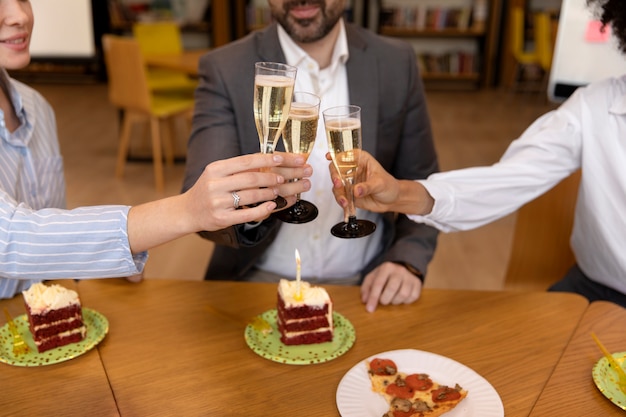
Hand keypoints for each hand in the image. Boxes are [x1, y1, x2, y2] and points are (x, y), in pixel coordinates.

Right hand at [185, 152, 310, 229]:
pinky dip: (262, 209)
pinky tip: (272, 205)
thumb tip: (269, 160)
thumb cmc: (208, 190)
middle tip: (287, 178)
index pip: (246, 161)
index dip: (266, 159)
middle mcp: (215, 184)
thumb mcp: (218, 173)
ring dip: (269, 192)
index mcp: (216, 168)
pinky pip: (247, 214)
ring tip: (279, 191)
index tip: (282, 159)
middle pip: (251, 177)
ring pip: (251, 195)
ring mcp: (218, 202)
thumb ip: (238, 168)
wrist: (188, 210)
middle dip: (273, 177)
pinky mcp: (222, 218)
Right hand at [328, 150, 399, 212]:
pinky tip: (345, 204)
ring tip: (344, 200)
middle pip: (336, 169)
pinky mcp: (349, 193)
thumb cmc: (389, 186)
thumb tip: (356, 190)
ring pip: (336, 185)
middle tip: (338, 183)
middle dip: (335, 176)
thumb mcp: (380, 183)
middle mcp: (353, 170)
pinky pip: (340, 196)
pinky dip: (341, 200)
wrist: (392, 200)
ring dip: (338, 192)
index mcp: (361, 160)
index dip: (337, 155)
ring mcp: (349, 182)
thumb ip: (367, 186)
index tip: (330, 157)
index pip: (347, 155)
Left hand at [360, 262, 422, 312]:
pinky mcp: (418, 284)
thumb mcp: (372, 278)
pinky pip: (412, 297)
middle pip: (392, 289)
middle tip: (383, 301)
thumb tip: (365, 301)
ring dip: (395, 301)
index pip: (378, 283)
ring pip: (403, 294)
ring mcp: (410, 277)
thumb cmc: (384, 276)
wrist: (401, 269)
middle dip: (385, 299)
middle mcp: (399, 270)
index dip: (373, 298)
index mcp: (386, 267)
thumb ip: (366, 288)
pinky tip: (400, 298)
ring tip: (392, 299)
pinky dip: (405, 301)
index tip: (369, 309)